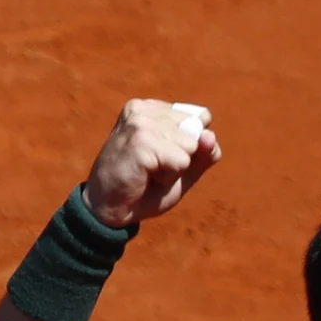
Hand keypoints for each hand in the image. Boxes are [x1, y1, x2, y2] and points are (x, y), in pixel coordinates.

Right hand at [80, 99, 221, 227]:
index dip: (191, 146)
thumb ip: (204, 153)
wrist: (109, 211)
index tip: (161, 156)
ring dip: (175, 169)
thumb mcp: (184, 169)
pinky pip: (182, 160)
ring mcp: (141, 122)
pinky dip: (169, 176)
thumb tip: (210, 135)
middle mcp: (144, 109)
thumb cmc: (145, 188)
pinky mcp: (140, 140)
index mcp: (152, 108)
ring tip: (148, 172)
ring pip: (191, 146)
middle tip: (153, 168)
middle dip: (184, 157)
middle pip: (197, 131)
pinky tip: (145, 177)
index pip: (201, 117)